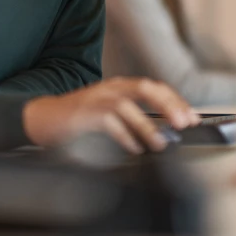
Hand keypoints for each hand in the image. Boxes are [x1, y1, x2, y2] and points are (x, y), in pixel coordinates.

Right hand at [22, 77, 199, 153]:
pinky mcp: (83, 113)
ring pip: (128, 106)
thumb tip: (164, 132)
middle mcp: (110, 87)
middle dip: (169, 105)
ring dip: (148, 126)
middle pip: (146, 88)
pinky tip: (134, 149)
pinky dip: (125, 136)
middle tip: (184, 123)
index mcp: (120, 86)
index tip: (192, 117)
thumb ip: (133, 117)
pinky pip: (108, 122)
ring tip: (161, 144)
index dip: (176, 100)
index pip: (154, 87)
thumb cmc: (80, 120)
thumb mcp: (109, 112)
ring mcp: (96, 98)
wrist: (42, 119)